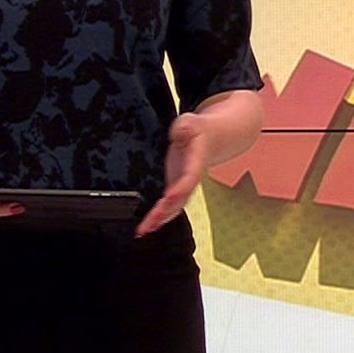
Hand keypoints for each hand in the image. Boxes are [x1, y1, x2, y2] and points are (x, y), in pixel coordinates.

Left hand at [136, 112, 210, 236]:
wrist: (211, 140)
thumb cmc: (198, 131)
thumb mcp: (192, 122)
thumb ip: (186, 127)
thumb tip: (179, 132)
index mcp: (196, 163)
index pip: (189, 179)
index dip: (180, 189)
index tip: (168, 197)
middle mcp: (190, 179)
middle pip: (180, 200)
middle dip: (165, 212)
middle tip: (150, 223)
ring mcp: (183, 186)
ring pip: (174, 208)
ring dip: (159, 220)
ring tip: (143, 230)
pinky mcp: (175, 189)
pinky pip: (168, 207)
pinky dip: (158, 217)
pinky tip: (146, 227)